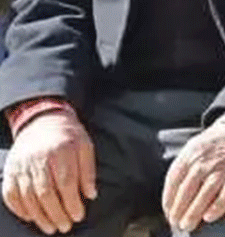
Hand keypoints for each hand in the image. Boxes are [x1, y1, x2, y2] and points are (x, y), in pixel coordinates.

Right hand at [2, 111, 95, 234]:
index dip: (71, 202)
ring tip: (50, 227)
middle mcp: (38, 159)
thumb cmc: (68, 136)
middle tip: (65, 226)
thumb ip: (88, 170)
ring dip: (39, 216)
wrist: (42, 120)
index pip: (65, 182)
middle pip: (45, 192)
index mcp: (61, 151)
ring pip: (27, 196)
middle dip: (55, 213)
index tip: (78, 215)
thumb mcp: (85, 146)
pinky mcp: (11, 170)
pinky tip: (30, 217)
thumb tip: (91, 194)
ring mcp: (21, 165)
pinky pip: (10, 193)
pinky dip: (19, 208)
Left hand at [162, 120, 224, 231]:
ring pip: (205, 194)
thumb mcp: (195, 147)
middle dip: (179, 210)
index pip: (173, 182)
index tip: (169, 214)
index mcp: (190, 155)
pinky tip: (210, 217)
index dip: (169, 201)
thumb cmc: (217, 144)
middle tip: (177, 224)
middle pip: (187, 190)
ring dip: (194, 212)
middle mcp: (204, 161)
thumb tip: (172, 195)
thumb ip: (184, 167)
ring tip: (188, 225)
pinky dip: (218, 206)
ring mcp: (223, 167)